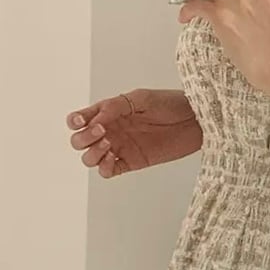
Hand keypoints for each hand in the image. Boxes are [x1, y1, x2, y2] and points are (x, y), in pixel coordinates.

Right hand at [66, 88, 202, 177]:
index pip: (79, 119)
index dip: (74, 121)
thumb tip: (95, 120)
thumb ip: (116, 107)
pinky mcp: (132, 163)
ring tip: (110, 144)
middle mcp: (111, 130)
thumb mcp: (141, 98)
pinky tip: (113, 158)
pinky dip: (104, 168)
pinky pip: (108, 171)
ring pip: (90, 158)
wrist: (194, 121)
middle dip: (84, 138)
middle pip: (79, 141)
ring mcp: (120, 148)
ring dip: (93, 153)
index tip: (82, 121)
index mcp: (108, 112)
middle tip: (103, 132)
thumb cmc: (170, 104)